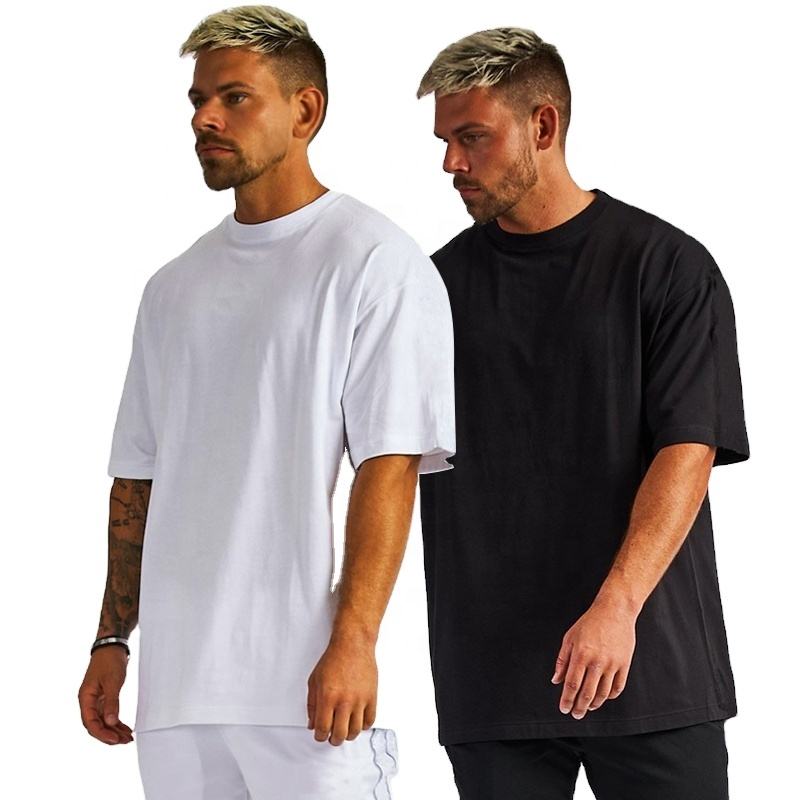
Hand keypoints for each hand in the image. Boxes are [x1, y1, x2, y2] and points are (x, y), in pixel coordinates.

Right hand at [78, 646, 133, 743]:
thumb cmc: (109, 661)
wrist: (112, 647)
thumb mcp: (112, 681)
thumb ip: (112, 702)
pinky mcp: (104, 698)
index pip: (90, 722)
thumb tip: (111, 722)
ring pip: (103, 721)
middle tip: (124, 741)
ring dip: (114, 730)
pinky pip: (108, 714)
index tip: (115, 739)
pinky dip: (116, 722)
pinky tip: (124, 729)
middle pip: (96, 725)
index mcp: (85, 698)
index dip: (102, 733)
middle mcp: (88, 701)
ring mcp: (96, 700)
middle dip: (109, 735)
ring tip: (127, 738)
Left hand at [306, 635, 376, 745]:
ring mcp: (360, 700)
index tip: (320, 734)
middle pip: (340, 735)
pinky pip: (369, 721)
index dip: (320, 736)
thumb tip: (312, 724)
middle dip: (333, 740)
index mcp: (327, 697)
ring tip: (345, 729)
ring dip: (348, 735)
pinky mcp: (372, 697)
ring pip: (355, 731)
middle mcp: (344, 701)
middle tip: (332, 736)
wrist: (353, 645)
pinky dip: (363, 726)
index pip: (323, 729)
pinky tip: (357, 720)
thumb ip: (312, 705)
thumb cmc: (333, 660)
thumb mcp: (314, 681)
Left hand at [551, 601, 635, 718]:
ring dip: (594, 704)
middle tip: (576, 714)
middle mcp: (597, 661)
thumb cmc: (590, 623)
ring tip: (588, 707)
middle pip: (587, 693)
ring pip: (603, 693)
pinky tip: (604, 698)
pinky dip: (610, 696)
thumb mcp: (570, 638)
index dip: (567, 699)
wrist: (615, 611)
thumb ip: (562, 660)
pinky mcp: (624, 664)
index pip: (572, 684)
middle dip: (580, 707)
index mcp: (581, 654)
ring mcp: (613, 664)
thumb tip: (556, 680)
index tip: (564, 709)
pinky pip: (618, 687)